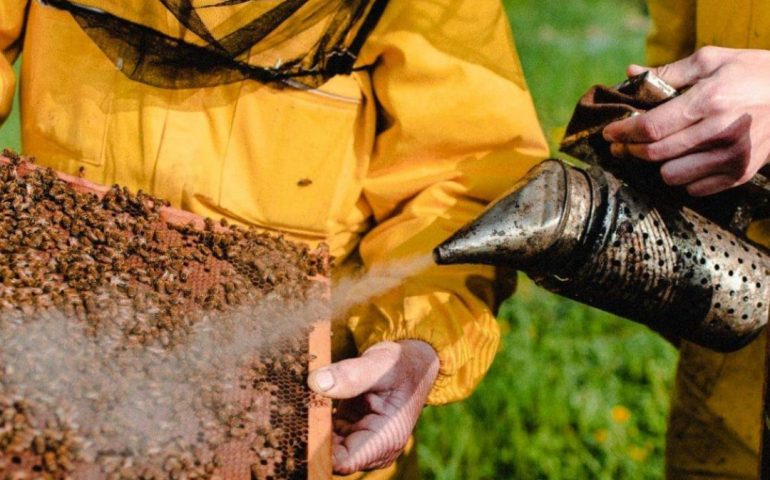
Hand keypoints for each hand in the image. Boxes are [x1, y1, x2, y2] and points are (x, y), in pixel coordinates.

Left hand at [307, 340, 438, 474]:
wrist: (408, 364)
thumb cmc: (400, 364)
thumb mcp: (380, 363)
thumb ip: (351, 374)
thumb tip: (316, 382)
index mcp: (386, 439)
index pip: (345, 462)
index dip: (319, 451)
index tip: (299, 426)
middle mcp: (373, 448)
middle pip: (330, 457)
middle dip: (310, 436)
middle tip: (292, 409)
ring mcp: (359, 442)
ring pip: (324, 446)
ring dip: (309, 427)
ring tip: (298, 402)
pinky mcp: (348, 433)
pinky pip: (323, 434)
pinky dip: (313, 420)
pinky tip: (306, 402)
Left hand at [603, 47, 769, 195]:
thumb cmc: (752, 72)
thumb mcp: (712, 61)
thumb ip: (669, 72)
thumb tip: (631, 74)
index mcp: (710, 100)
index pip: (652, 127)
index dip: (624, 133)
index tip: (610, 133)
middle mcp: (721, 131)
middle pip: (656, 154)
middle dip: (631, 150)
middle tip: (621, 145)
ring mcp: (732, 156)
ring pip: (671, 175)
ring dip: (657, 165)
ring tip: (658, 151)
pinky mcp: (740, 173)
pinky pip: (694, 188)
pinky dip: (682, 176)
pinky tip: (684, 160)